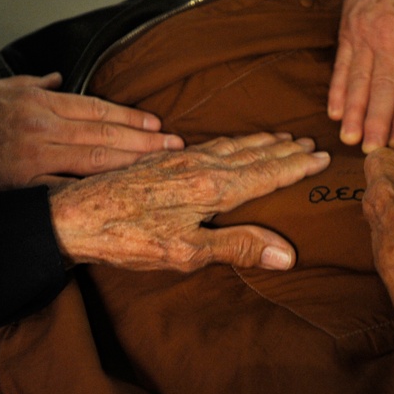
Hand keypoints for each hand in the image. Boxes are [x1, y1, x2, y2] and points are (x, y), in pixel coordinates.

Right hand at [0, 73, 183, 196]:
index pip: (97, 109)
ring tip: (161, 165)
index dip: (130, 118)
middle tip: (176, 146)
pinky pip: (67, 187)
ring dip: (132, 162)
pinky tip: (121, 194)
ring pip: (94, 159)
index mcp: (41, 103)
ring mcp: (37, 156)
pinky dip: (95, 190)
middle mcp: (46, 127)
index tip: (157, 125)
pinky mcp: (25, 183)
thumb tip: (56, 79)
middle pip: (105, 134)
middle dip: (144, 141)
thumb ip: (32, 84)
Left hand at [49, 132, 329, 271]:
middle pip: (254, 155)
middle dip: (284, 150)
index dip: (296, 167)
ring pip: (232, 145)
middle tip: (310, 143)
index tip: (322, 157)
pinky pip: (210, 144)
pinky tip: (230, 144)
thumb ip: (238, 247)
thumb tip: (287, 255)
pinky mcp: (161, 159)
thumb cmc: (127, 237)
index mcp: (213, 187)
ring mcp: (179, 158)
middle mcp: (201, 165)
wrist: (72, 214)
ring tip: (280, 138)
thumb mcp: (186, 252)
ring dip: (261, 142)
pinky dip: (233, 142)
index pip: (267, 174)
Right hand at [328, 0, 393, 152]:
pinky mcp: (347, 32)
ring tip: (351, 139)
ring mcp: (364, 35)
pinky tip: (336, 112)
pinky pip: (341, 68)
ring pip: (358, 82)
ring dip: (354, 114)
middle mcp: (388, 37)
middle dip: (376, 124)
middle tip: (372, 151)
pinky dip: (337, 92)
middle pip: (382, 89)